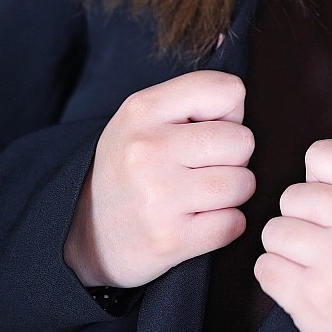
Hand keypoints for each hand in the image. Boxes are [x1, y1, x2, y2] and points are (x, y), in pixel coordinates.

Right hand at [64, 71, 255, 288]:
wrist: (88, 233)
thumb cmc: (132, 166)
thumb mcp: (146, 118)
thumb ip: (194, 100)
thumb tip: (241, 109)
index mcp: (143, 109)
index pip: (230, 91)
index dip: (229, 114)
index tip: (205, 130)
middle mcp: (148, 149)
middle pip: (243, 141)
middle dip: (233, 157)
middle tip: (202, 168)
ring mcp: (158, 196)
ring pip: (243, 184)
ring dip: (231, 193)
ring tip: (199, 194)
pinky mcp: (170, 239)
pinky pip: (234, 224)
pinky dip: (225, 225)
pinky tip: (198, 221)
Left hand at [254, 83, 331, 331]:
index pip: (322, 155)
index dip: (324, 181)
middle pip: (293, 195)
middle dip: (304, 219)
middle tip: (331, 244)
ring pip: (273, 230)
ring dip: (287, 251)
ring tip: (318, 267)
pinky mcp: (311, 298)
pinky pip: (264, 268)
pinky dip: (277, 281)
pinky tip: (307, 290)